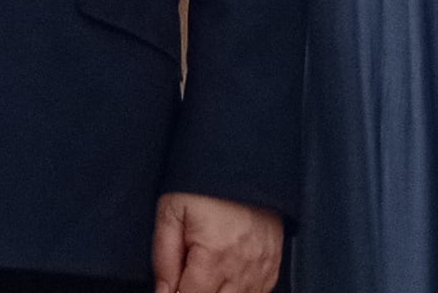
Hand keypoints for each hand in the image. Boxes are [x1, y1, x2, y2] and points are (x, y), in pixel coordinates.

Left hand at [153, 190, 282, 292]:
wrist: (242, 158)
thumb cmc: (204, 184)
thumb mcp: (171, 211)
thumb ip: (164, 258)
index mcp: (214, 256)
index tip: (173, 284)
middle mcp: (242, 268)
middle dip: (197, 292)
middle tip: (189, 275)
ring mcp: (262, 268)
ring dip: (219, 292)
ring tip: (207, 272)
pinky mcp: (274, 263)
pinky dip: (240, 290)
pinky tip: (226, 278)